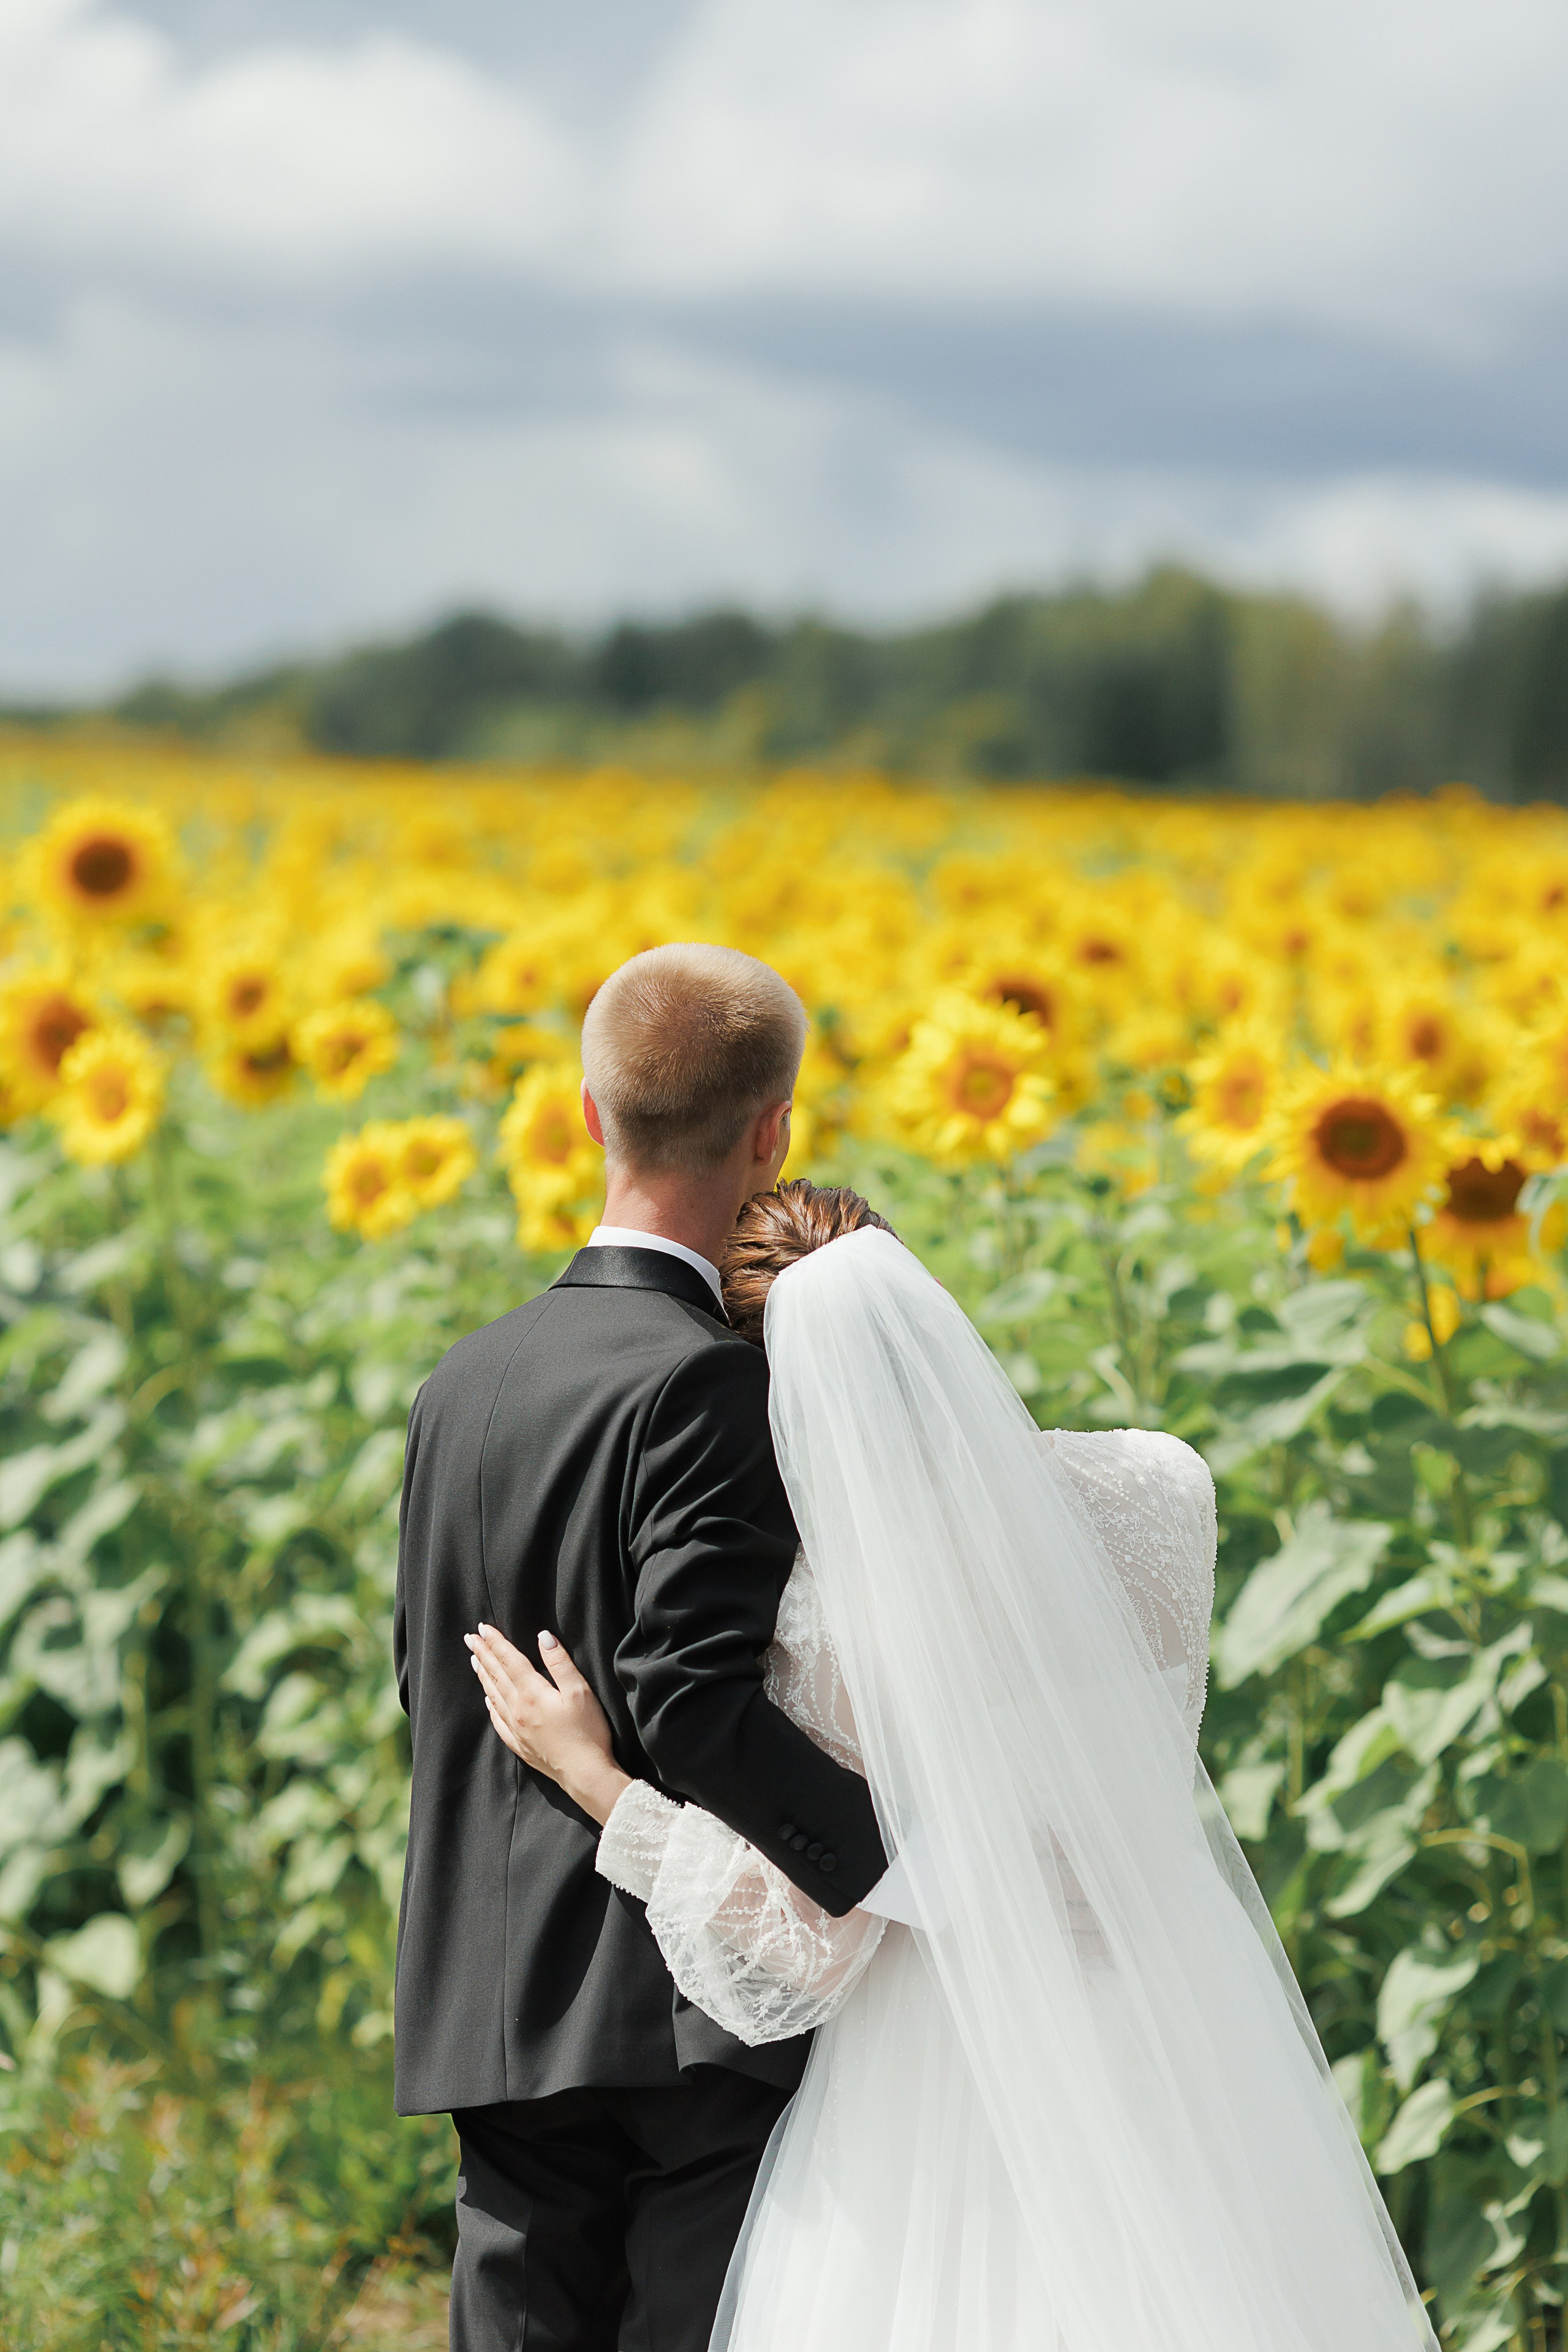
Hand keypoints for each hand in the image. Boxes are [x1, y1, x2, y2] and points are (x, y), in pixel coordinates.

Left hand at [465, 1624, 630, 1826]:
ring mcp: (516, 1729)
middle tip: (470, 1638)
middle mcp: (518, 1710)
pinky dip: (490, 1706)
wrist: (585, 1774)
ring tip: (474, 1661)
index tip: (483, 1628)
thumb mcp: (580, 1691)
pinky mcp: (520, 1745)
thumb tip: (543, 1637)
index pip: (509, 1661)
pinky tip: (488, 1700)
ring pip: (493, 1696)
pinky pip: (498, 1721)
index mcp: (532, 1693)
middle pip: (497, 1676)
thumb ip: (560, 1663)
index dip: (496, 1643)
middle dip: (483, 1654)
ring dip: (483, 1676)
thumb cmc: (588, 1732)